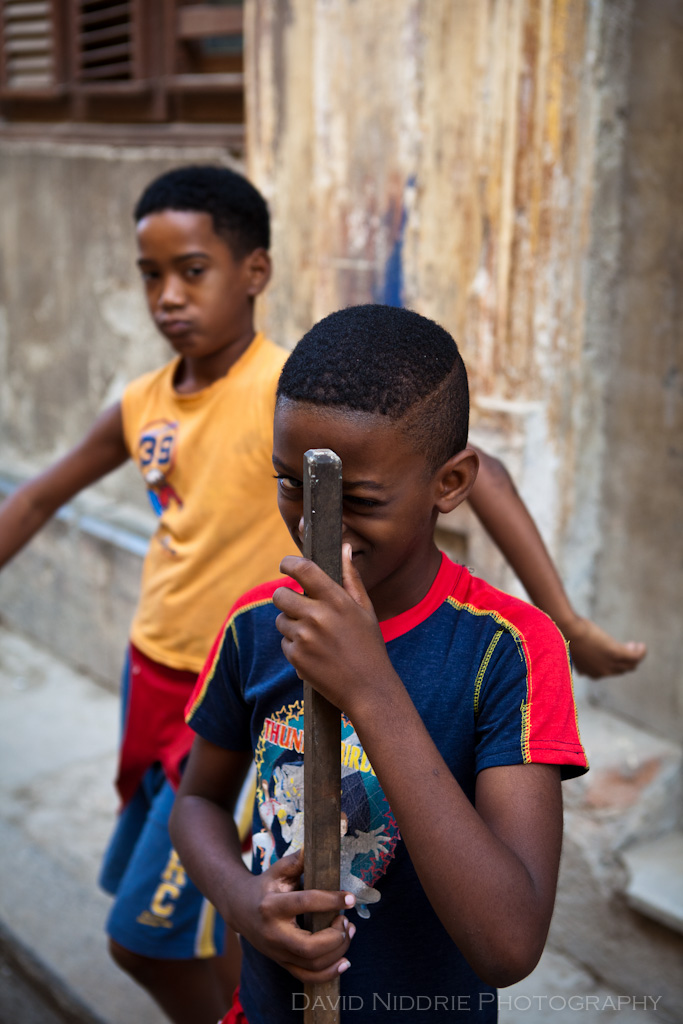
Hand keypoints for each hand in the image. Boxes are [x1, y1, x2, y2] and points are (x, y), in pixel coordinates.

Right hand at [235, 848, 356, 982]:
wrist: (239, 907)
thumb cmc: (265, 885)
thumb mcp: (279, 869)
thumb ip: (299, 860)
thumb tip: (320, 847)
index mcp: (272, 906)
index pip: (305, 904)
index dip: (331, 901)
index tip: (350, 898)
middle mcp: (273, 933)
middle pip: (309, 947)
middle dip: (336, 937)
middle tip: (346, 920)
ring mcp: (277, 952)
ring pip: (311, 965)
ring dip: (337, 952)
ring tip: (348, 931)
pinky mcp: (282, 963)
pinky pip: (307, 978)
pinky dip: (329, 974)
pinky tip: (344, 961)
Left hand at [273, 544, 398, 716]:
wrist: (368, 690)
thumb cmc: (369, 646)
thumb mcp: (365, 609)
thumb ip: (350, 577)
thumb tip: (344, 546)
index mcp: (336, 600)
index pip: (303, 570)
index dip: (289, 563)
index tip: (285, 564)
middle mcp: (318, 616)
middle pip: (280, 594)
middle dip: (285, 597)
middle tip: (298, 605)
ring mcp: (305, 638)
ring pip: (281, 620)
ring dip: (291, 623)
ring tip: (314, 636)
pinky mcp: (296, 658)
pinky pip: (285, 642)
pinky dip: (295, 646)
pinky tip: (315, 654)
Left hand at [562, 616, 646, 678]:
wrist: (567, 630)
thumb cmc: (566, 637)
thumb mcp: (574, 653)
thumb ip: (579, 664)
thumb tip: (581, 674)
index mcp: (590, 672)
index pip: (607, 672)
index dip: (613, 664)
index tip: (615, 654)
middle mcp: (601, 672)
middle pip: (621, 670)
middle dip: (626, 661)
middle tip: (629, 648)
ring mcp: (609, 663)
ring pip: (630, 664)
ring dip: (635, 656)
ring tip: (637, 646)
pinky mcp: (616, 653)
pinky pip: (635, 656)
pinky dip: (641, 652)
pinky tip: (642, 646)